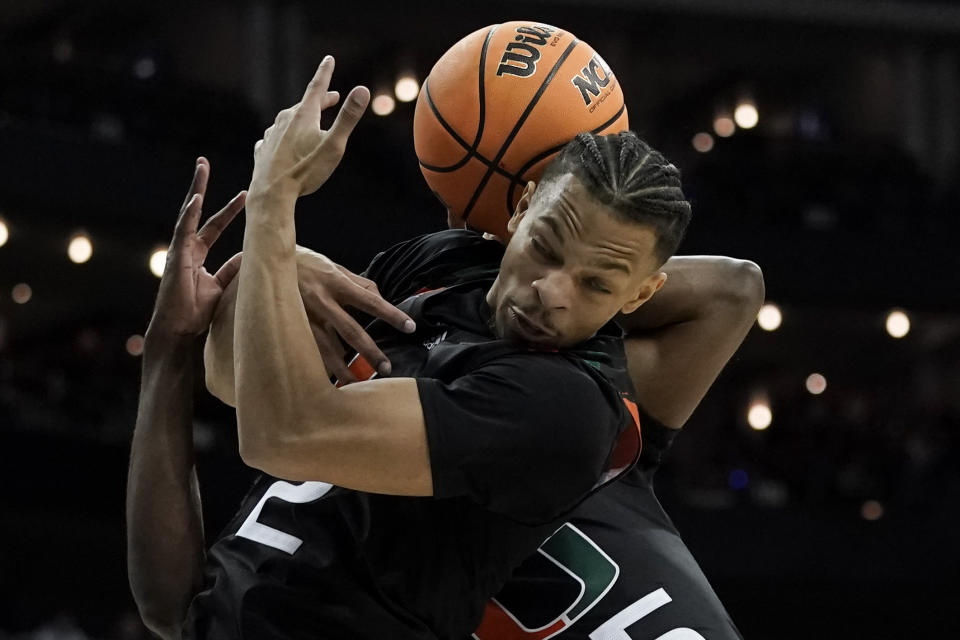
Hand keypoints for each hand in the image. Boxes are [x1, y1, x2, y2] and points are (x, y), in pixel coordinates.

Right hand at [147, 158, 245, 340]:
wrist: (179, 331)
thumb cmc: (196, 312)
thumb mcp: (221, 286)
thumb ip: (231, 270)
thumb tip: (248, 257)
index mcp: (196, 254)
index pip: (214, 225)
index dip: (228, 210)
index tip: (245, 194)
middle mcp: (186, 248)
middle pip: (196, 211)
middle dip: (201, 186)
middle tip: (204, 162)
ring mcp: (178, 251)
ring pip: (187, 214)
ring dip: (195, 190)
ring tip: (201, 168)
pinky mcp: (175, 259)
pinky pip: (182, 233)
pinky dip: (189, 215)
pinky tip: (196, 199)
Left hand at [250, 56, 369, 201]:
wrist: (271, 194)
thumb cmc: (305, 171)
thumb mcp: (334, 145)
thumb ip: (348, 118)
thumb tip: (363, 90)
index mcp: (303, 116)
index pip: (317, 87)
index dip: (325, 72)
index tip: (329, 59)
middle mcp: (285, 121)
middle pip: (305, 105)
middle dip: (320, 100)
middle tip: (332, 97)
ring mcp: (272, 135)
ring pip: (289, 120)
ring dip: (301, 117)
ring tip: (307, 120)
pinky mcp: (263, 150)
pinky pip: (275, 136)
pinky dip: (284, 134)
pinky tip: (281, 140)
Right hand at [295, 247, 415, 381]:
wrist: (265, 262)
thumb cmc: (305, 264)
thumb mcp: (335, 266)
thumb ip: (359, 283)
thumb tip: (381, 299)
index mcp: (336, 282)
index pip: (371, 300)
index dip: (391, 314)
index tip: (409, 327)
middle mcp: (321, 300)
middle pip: (351, 330)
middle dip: (370, 351)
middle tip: (385, 367)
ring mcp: (304, 315)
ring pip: (327, 347)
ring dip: (343, 367)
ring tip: (356, 382)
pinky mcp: (290, 326)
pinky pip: (308, 350)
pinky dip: (319, 365)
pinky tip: (328, 380)